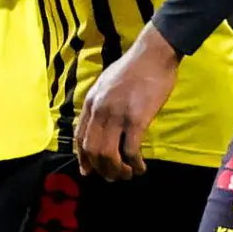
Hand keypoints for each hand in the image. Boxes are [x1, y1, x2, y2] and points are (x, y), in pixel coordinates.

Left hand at [75, 26, 180, 180]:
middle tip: (113, 177)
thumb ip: (101, 104)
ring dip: (117, 170)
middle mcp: (100, 111)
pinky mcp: (137, 119)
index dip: (83, 158)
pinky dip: (134, 163)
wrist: (153, 55)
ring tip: (127, 174)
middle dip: (101, 169)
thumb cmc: (133, 67)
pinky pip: (131, 150)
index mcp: (91, 102)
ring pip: (109, 155)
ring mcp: (117, 115)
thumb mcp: (106, 84)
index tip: (89, 171)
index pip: (79, 137)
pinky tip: (141, 167)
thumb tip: (101, 124)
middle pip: (92, 150)